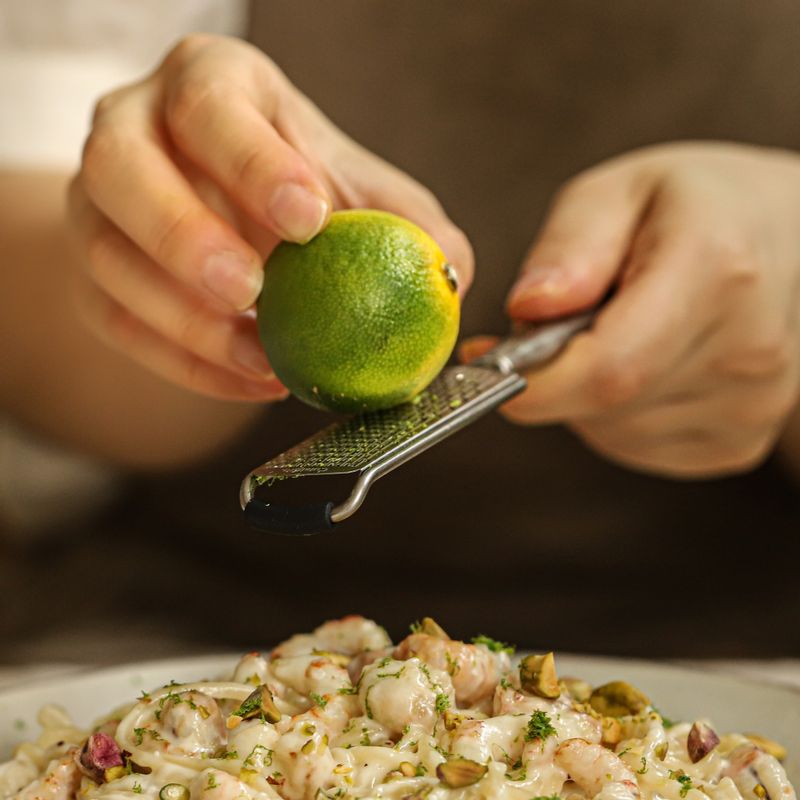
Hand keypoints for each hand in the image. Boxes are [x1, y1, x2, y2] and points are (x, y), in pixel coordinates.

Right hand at [68, 35, 471, 400]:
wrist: (230, 221)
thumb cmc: (304, 193)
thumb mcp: (361, 189)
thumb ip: (408, 224)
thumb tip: (453, 276)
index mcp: (208, 85)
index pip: (211, 105)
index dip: (252, 162)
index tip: (307, 220)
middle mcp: (135, 129)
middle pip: (120, 166)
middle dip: (184, 233)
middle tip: (252, 288)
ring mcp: (99, 201)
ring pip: (105, 253)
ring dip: (183, 317)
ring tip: (264, 357)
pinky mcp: (94, 272)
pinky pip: (117, 322)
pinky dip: (182, 361)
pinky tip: (249, 379)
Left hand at [465, 142, 799, 477]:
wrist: (783, 239)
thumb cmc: (694, 208)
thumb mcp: (620, 191)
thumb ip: (570, 246)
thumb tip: (527, 308)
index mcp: (717, 274)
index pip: (608, 369)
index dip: (533, 381)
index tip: (487, 362)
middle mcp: (747, 351)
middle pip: (605, 405)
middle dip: (554, 375)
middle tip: (554, 326)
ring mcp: (752, 406)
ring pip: (614, 431)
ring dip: (584, 394)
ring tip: (611, 334)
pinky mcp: (738, 442)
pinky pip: (637, 446)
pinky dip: (613, 415)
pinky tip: (640, 364)